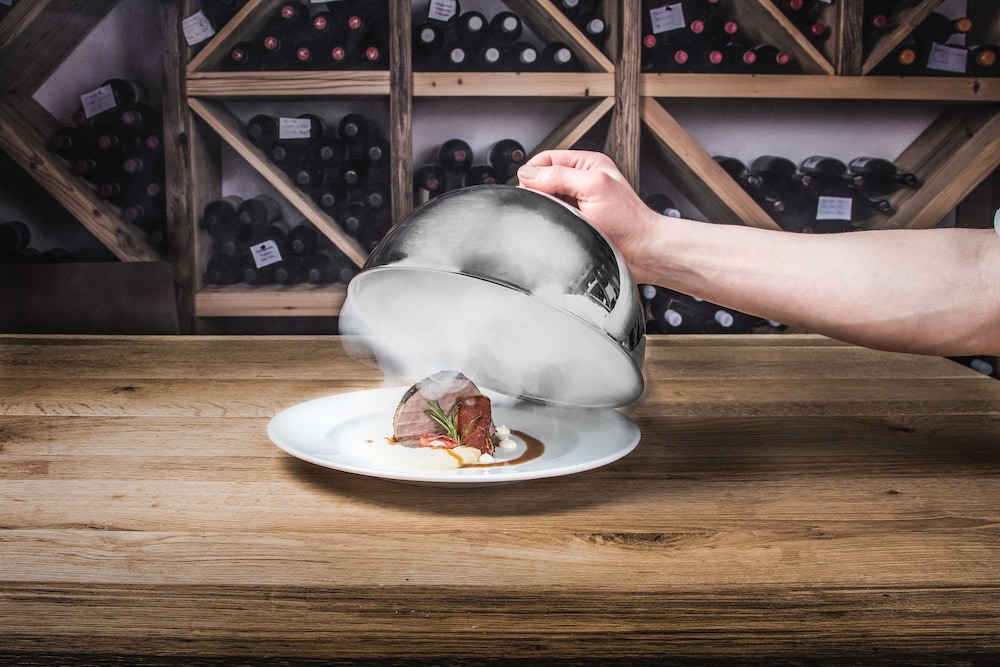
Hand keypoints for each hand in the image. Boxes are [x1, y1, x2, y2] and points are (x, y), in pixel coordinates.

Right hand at [516, 150, 661, 282]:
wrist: (641, 252)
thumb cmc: (628, 220)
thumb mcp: (594, 187)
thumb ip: (560, 176)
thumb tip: (528, 174)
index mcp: (587, 164)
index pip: (546, 159)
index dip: (534, 172)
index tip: (530, 188)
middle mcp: (581, 180)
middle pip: (543, 179)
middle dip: (541, 192)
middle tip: (554, 206)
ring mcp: (577, 202)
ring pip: (547, 200)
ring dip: (548, 209)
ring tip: (564, 218)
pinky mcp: (576, 221)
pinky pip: (553, 217)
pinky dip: (552, 222)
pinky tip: (563, 228)